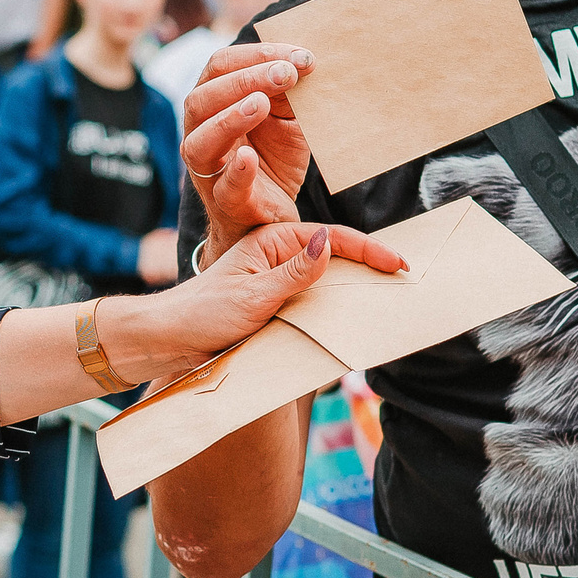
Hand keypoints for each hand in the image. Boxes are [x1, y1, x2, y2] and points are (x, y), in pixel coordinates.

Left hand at [117, 221, 404, 382]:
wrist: (170, 339)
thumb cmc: (203, 314)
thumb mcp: (253, 295)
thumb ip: (294, 272)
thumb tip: (328, 242)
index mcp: (273, 240)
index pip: (332, 238)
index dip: (369, 250)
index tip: (399, 263)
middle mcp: (279, 254)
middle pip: (336, 254)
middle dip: (371, 264)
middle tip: (407, 278)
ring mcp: (279, 277)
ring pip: (328, 278)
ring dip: (356, 285)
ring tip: (390, 295)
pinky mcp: (277, 300)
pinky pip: (314, 298)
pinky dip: (336, 304)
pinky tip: (356, 314)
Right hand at [182, 43, 317, 266]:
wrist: (273, 216)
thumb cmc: (273, 158)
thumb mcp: (286, 118)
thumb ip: (287, 92)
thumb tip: (303, 60)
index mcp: (212, 104)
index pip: (221, 66)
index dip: (257, 54)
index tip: (299, 56)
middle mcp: (199, 132)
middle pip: (203, 96)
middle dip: (246, 79)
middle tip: (286, 73)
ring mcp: (207, 170)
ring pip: (200, 140)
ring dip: (230, 118)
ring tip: (261, 103)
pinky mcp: (226, 202)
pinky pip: (224, 186)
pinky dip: (236, 171)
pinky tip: (249, 157)